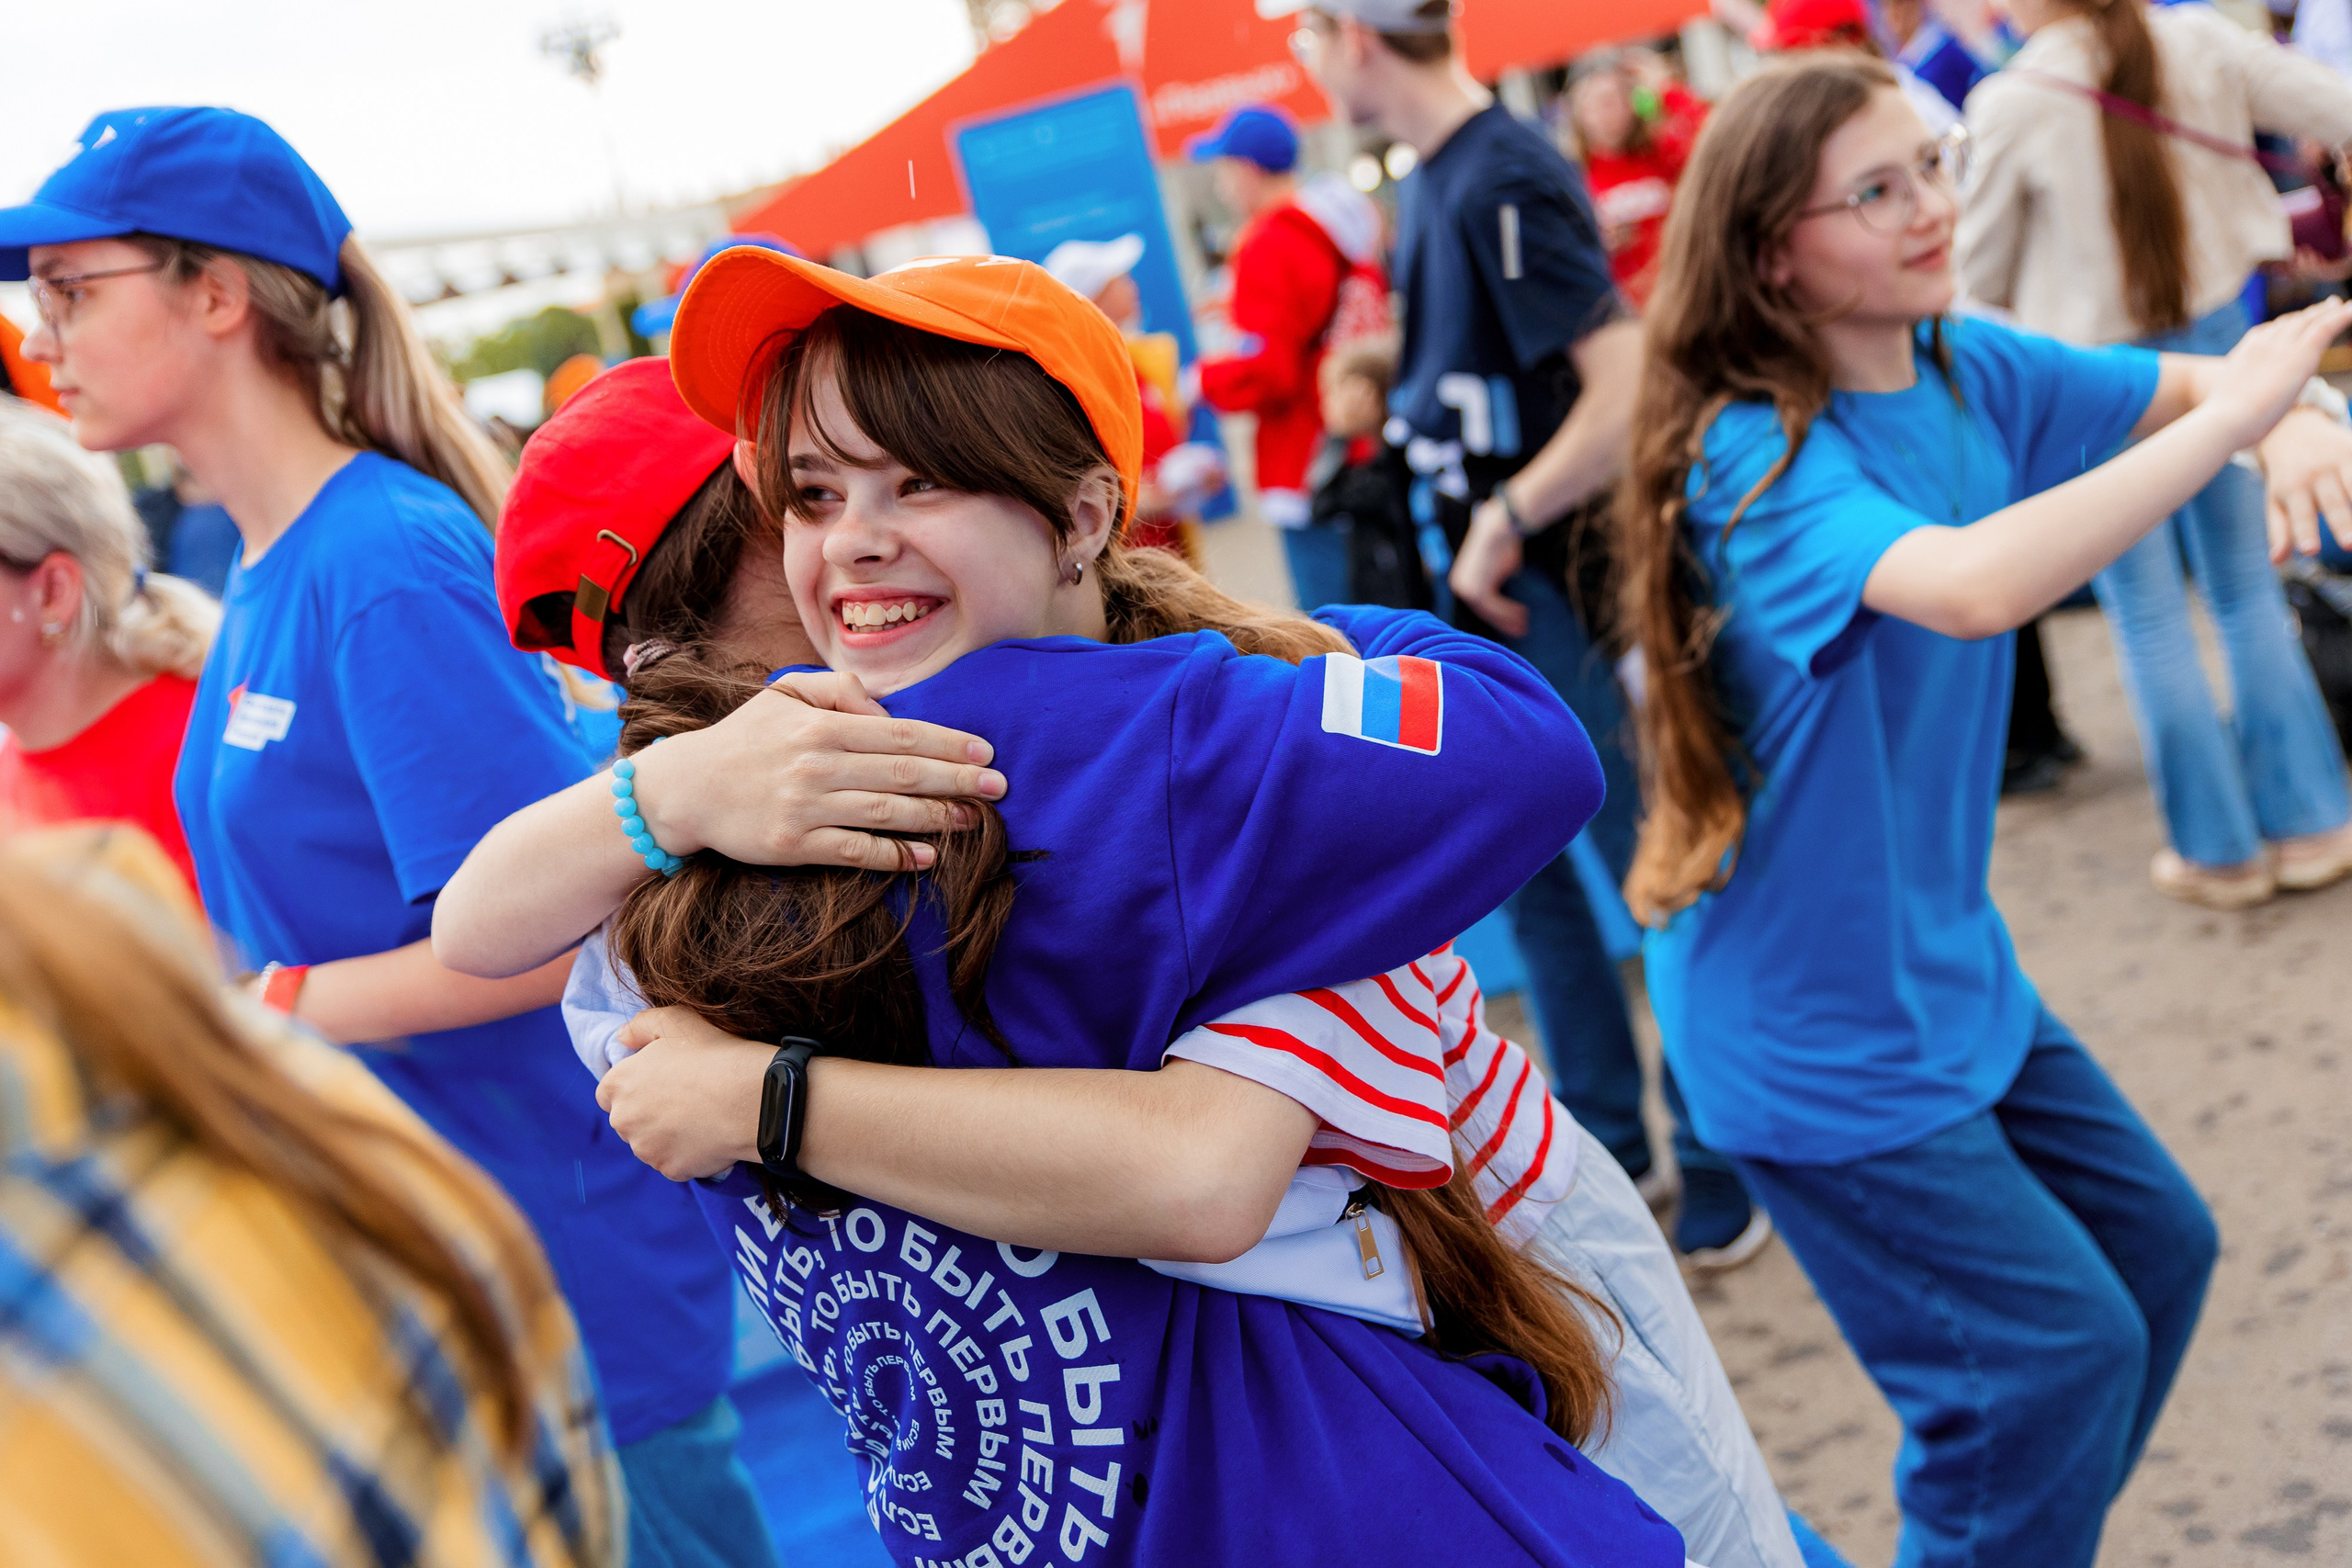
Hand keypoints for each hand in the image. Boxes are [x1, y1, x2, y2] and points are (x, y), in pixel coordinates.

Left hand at [597, 1007, 771, 1180]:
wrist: (751, 1098)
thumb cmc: (714, 1055)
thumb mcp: (677, 1020)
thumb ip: (641, 1025)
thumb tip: (623, 1038)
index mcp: (619, 1084)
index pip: (607, 1093)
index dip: (632, 1086)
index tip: (657, 1082)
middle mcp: (624, 1121)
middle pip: (628, 1120)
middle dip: (647, 1112)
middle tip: (682, 1098)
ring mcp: (647, 1149)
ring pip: (649, 1143)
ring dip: (665, 1134)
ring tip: (699, 1116)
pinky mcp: (670, 1169)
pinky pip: (673, 1161)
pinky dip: (686, 1152)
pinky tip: (708, 1135)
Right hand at [631, 670, 1005, 871]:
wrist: (685, 788)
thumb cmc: (744, 739)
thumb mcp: (784, 694)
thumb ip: (838, 689)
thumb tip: (886, 708)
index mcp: (820, 725)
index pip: (899, 733)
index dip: (948, 742)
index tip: (985, 752)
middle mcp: (816, 764)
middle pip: (903, 772)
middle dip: (957, 780)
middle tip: (999, 787)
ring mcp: (805, 807)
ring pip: (886, 812)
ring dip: (937, 817)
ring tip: (976, 820)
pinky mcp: (793, 845)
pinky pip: (856, 851)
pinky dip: (896, 855)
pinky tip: (927, 855)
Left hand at [1449, 495, 1529, 637]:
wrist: (1498, 529)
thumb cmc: (1501, 541)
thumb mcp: (1497, 565)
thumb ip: (1496, 580)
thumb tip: (1503, 588)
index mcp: (1461, 580)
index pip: (1480, 603)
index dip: (1498, 614)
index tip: (1514, 621)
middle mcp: (1459, 586)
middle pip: (1484, 611)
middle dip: (1503, 622)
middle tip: (1520, 630)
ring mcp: (1466, 589)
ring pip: (1490, 612)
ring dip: (1508, 620)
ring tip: (1524, 626)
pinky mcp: (1477, 591)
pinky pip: (1495, 608)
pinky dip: (1509, 613)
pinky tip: (1523, 615)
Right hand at [2201, 298, 2351, 452]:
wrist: (2226, 420)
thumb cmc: (2225, 422)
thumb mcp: (2229, 402)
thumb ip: (2241, 394)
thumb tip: (2243, 406)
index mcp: (2246, 352)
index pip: (2270, 331)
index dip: (2288, 324)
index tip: (2299, 321)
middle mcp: (2264, 343)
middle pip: (2292, 322)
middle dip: (2309, 313)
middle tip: (2328, 306)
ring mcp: (2283, 347)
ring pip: (2311, 321)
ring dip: (2328, 312)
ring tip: (2343, 306)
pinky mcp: (2302, 354)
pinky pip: (2326, 327)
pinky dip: (2341, 316)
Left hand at [2258, 405, 2351, 559]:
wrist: (2294, 429)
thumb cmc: (2286, 476)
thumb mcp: (2276, 500)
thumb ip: (2279, 530)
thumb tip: (2277, 561)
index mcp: (2293, 488)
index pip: (2300, 516)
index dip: (2304, 533)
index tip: (2309, 551)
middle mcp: (2317, 473)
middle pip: (2334, 503)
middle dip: (2344, 524)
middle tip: (2349, 546)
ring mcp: (2340, 459)